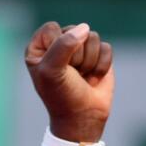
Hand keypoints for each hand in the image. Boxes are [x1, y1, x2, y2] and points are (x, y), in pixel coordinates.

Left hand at [25, 21, 115, 142]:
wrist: (83, 117)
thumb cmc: (62, 95)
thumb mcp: (52, 70)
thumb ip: (64, 44)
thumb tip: (85, 28)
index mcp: (40, 47)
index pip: (52, 28)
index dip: (57, 46)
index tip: (55, 67)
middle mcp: (59, 45)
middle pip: (74, 31)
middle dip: (76, 56)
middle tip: (71, 75)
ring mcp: (80, 49)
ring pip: (92, 37)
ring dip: (89, 62)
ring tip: (81, 77)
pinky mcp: (99, 55)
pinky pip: (106, 47)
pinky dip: (102, 66)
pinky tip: (93, 78)